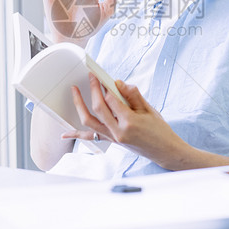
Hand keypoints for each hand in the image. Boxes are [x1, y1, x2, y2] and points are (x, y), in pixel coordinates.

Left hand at [63, 74, 191, 168]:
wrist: (164, 151)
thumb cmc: (160, 130)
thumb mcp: (150, 109)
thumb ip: (133, 95)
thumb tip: (118, 83)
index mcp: (130, 122)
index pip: (112, 100)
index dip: (107, 86)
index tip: (105, 77)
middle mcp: (118, 132)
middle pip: (98, 108)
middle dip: (93, 90)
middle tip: (91, 77)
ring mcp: (112, 138)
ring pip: (89, 122)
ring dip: (79, 105)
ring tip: (74, 91)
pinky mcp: (110, 141)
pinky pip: (90, 138)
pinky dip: (76, 135)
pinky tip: (64, 134)